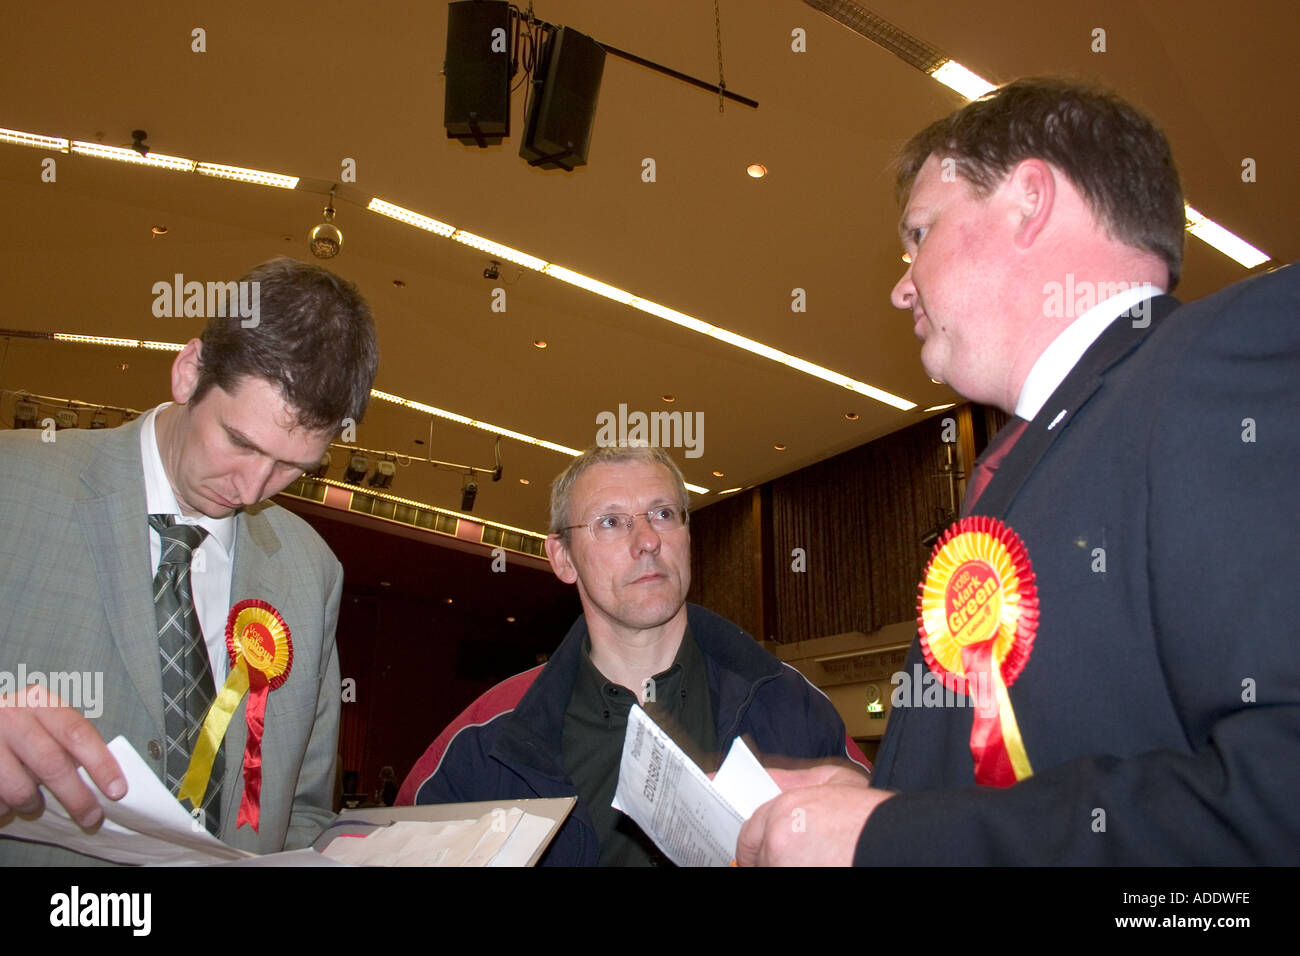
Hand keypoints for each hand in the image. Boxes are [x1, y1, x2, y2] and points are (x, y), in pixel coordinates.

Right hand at [0, 685, 125, 827]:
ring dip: (33, 804)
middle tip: (91, 816)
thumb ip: (66, 740)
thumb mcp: (42, 720)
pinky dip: (6, 808)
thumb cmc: (15, 727)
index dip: (100, 763)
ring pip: (21, 789)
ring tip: (35, 804)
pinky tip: (7, 798)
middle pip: (53, 764)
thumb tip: (102, 780)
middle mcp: (11, 716)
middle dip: (77, 796)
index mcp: (39, 701)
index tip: (117, 790)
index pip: (77, 733)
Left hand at [737, 763, 891, 865]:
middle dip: (775, 861)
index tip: (756, 858)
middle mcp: (779, 840)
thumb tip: (767, 781)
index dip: (753, 849)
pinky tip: (826, 866)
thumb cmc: (870, 814)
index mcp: (783, 810)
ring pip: (775, 869)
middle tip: (799, 859)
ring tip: (820, 861)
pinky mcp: (797, 878)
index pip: (748, 837)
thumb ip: (793, 780)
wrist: (896, 840)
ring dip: (788, 867)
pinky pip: (786, 877)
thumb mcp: (833, 780)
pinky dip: (803, 873)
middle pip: (762, 860)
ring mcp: (787, 865)